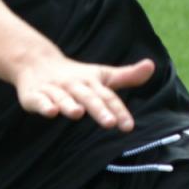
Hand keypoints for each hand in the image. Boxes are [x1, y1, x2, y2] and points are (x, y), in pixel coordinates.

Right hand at [13, 54, 154, 131]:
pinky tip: (50, 111)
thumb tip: (152, 66)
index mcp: (91, 82)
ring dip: (69, 105)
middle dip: (98, 109)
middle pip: (88, 97)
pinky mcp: (35, 95)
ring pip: (63, 98)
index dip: (118, 111)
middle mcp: (74, 85)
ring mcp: (54, 90)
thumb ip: (127, 76)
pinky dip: (44, 105)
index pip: (107, 97)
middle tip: (110, 123)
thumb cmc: (76, 75)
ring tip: (78, 113)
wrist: (36, 62)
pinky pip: (39, 100)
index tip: (128, 127)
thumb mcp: (102, 75)